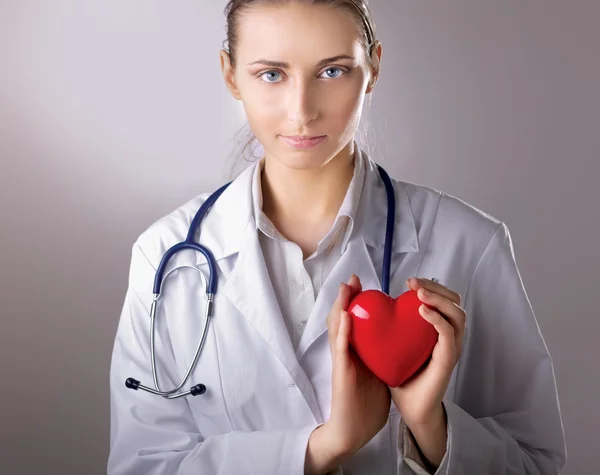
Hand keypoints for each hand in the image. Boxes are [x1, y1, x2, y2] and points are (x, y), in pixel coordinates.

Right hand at [321, 275, 391, 456]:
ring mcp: (341, 362)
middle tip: (352, 280)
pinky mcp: (340, 372)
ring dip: (340, 307)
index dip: (355, 303)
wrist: (352, 430)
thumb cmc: (365, 406)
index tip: (362, 286)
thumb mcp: (376, 375)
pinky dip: (343, 331)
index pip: (353, 322)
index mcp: (355, 353)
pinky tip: (346, 317)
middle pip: (341, 319)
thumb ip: (381, 358)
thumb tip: (396, 345)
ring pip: (337, 328)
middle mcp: (345, 353)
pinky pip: (341, 349)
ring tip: (346, 289)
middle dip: (346, 298)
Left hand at [389, 277, 465, 467]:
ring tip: (419, 293)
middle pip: (454, 301)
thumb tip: (369, 304)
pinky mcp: (448, 360)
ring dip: (439, 299)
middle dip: (435, 287)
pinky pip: (448, 334)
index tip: (409, 281)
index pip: (443, 299)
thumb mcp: (393, 344)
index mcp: (437, 330)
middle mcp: (448, 336)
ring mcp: (451, 347)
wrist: (409, 408)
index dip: (429, 286)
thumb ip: (388, 325)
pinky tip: (422, 310)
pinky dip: (437, 319)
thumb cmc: (401, 375)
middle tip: (414, 283)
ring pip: (457, 314)